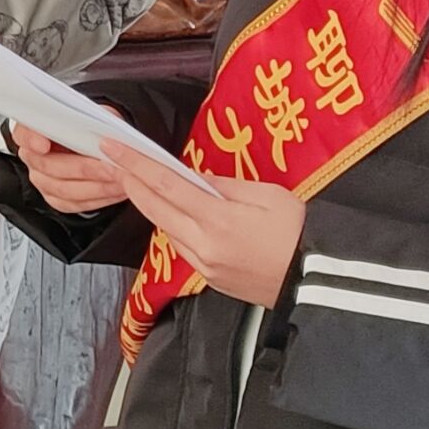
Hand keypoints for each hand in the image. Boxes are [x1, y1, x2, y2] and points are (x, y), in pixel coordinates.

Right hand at [7, 125, 140, 214]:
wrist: (92, 142)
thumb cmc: (90, 125)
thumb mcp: (94, 113)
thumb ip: (94, 119)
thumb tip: (106, 129)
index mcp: (35, 130)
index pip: (24, 133)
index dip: (32, 139)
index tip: (44, 144)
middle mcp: (34, 157)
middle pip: (49, 166)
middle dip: (84, 167)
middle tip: (110, 166)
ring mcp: (43, 180)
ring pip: (64, 189)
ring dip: (97, 186)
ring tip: (119, 179)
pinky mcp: (56, 198)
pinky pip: (75, 204)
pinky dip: (99, 199)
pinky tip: (116, 190)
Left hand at [11, 120, 307, 306]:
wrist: (316, 281)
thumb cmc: (300, 232)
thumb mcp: (269, 195)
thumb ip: (225, 185)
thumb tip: (193, 177)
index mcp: (218, 220)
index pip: (165, 185)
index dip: (135, 164)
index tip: (112, 147)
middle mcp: (203, 246)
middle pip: (155, 208)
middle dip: (130, 181)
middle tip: (112, 159)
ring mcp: (203, 265)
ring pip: (164, 228)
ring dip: (148, 203)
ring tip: (135, 179)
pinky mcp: (208, 278)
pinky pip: (179, 246)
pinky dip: (169, 223)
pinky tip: (168, 209)